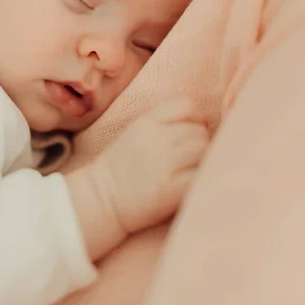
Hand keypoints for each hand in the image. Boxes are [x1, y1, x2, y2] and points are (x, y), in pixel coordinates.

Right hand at [88, 97, 209, 235]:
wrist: (100, 199)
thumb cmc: (117, 170)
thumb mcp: (133, 134)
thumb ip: (160, 125)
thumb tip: (199, 125)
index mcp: (146, 122)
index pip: (185, 105)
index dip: (194, 117)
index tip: (189, 132)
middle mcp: (157, 138)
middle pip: (199, 130)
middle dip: (198, 143)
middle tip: (187, 159)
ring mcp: (166, 162)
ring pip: (205, 149)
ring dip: (202, 160)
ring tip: (188, 171)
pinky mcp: (173, 187)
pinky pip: (202, 173)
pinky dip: (200, 178)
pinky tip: (187, 185)